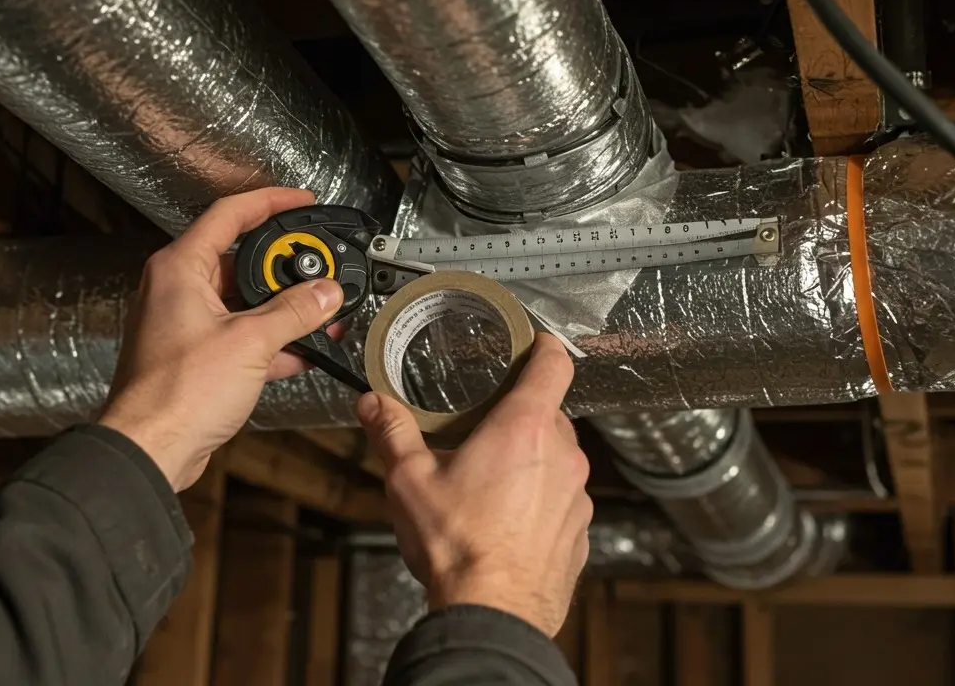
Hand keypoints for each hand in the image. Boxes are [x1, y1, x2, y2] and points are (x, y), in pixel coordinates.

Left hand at [99, 188, 343, 490]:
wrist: (152, 449)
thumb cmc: (178, 393)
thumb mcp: (251, 342)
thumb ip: (294, 312)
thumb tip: (325, 293)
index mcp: (180, 268)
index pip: (229, 214)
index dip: (270, 203)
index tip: (302, 201)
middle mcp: (177, 290)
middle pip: (240, 261)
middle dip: (285, 269)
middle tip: (320, 272)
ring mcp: (184, 324)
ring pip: (243, 302)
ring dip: (282, 310)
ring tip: (321, 314)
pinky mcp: (194, 357)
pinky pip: (239, 335)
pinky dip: (269, 341)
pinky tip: (301, 353)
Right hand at [355, 335, 590, 637]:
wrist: (494, 612)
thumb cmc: (457, 545)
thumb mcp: (410, 481)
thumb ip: (392, 433)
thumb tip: (373, 403)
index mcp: (524, 428)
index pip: (553, 365)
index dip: (544, 347)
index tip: (534, 343)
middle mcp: (562, 455)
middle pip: (549, 414)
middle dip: (520, 418)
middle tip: (484, 431)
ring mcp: (577, 494)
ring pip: (557, 459)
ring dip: (531, 461)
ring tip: (491, 483)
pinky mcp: (581, 529)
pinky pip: (563, 499)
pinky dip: (541, 500)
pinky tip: (508, 520)